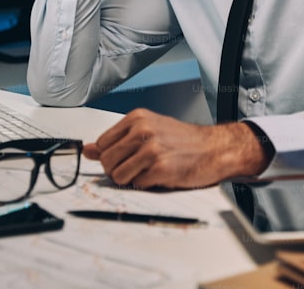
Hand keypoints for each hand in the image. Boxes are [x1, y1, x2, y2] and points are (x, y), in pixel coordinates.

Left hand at [83, 109, 272, 188]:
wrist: (216, 148)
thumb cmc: (184, 141)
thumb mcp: (149, 131)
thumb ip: (117, 141)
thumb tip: (87, 150)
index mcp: (137, 119)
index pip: (102, 144)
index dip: (111, 157)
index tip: (123, 159)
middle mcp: (143, 131)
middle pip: (106, 161)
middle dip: (118, 171)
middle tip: (137, 168)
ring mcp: (152, 149)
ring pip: (118, 176)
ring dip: (131, 180)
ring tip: (148, 172)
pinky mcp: (161, 168)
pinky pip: (137, 185)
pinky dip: (147, 185)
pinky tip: (161, 176)